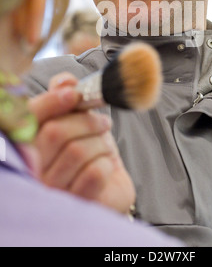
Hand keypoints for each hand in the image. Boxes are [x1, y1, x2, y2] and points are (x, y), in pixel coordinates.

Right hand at [28, 72, 135, 214]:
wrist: (108, 186)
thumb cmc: (89, 151)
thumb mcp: (79, 120)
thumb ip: (67, 96)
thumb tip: (66, 81)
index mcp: (30, 143)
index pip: (29, 118)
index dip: (51, 101)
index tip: (74, 93)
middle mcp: (33, 169)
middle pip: (55, 132)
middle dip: (87, 122)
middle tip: (103, 123)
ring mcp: (51, 191)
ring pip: (78, 151)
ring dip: (102, 144)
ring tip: (104, 147)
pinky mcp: (74, 204)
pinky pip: (94, 172)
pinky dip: (108, 163)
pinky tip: (106, 167)